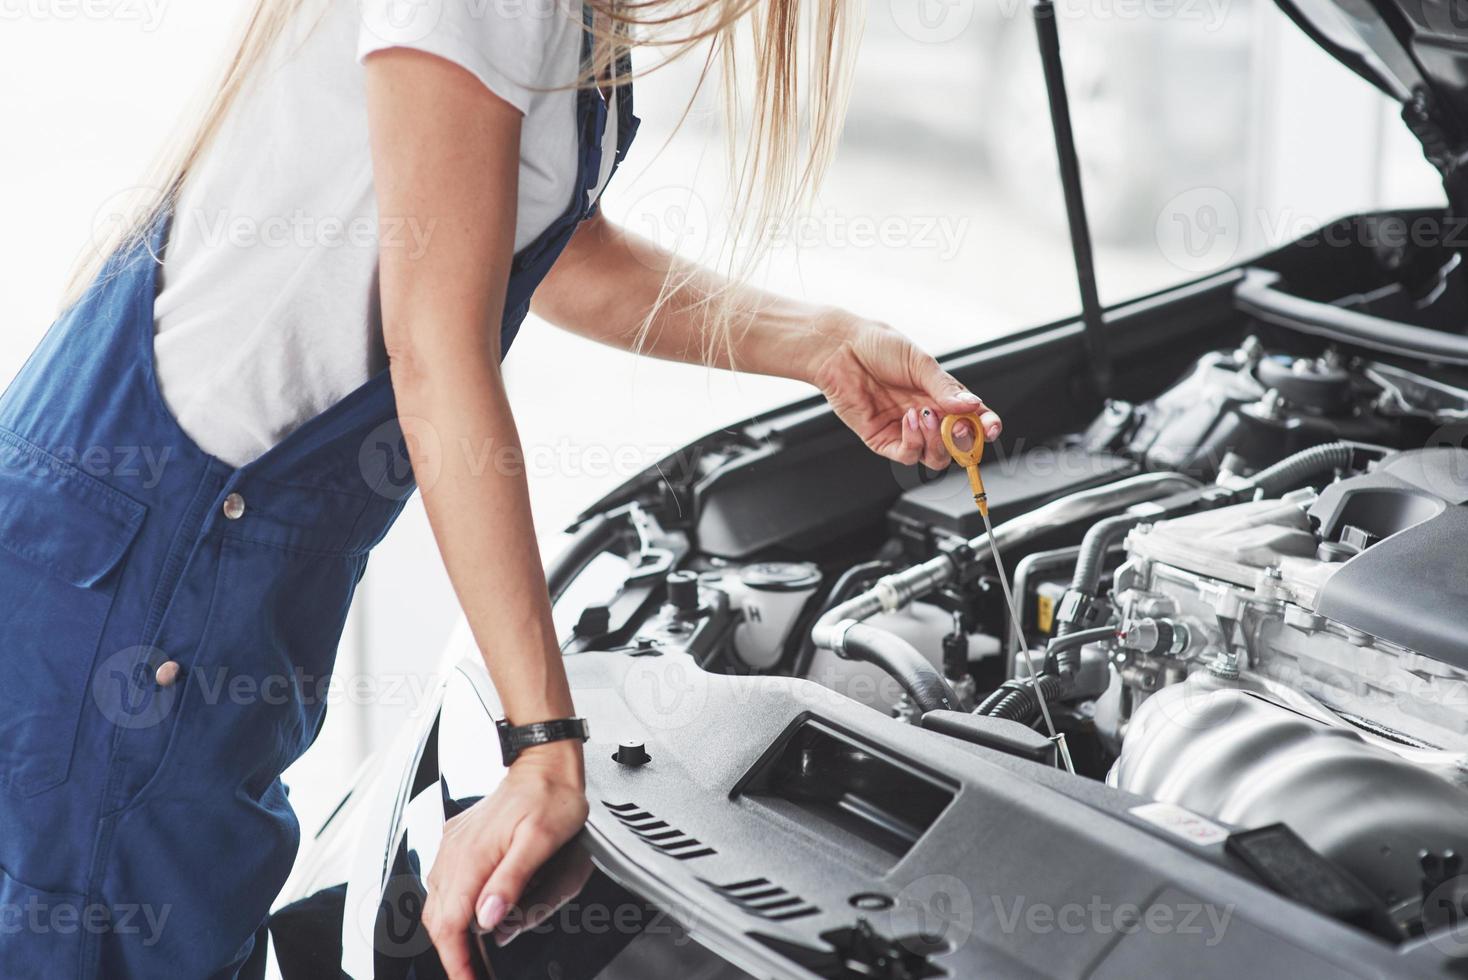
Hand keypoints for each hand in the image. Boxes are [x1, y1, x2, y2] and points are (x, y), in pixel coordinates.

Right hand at [421, 741, 588, 978]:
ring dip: (451, 933)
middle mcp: (456, 851)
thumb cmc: (550, 796)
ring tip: (474, 956)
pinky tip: (471, 917)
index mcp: (473, 855)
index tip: (469, 979)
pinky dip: (452, 909)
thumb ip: (512, 880)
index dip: (456, 959)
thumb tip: (488, 918)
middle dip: (452, 953)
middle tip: (474, 974)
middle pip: (438, 918)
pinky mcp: (459, 840)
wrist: (544, 762)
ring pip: (438, 902)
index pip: (451, 922)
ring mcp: (454, 845)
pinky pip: (444, 882)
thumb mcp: (541, 841)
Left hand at [809, 316, 1001, 469]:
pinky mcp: (883, 440)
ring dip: (937, 441)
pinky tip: (908, 419)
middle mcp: (927, 417)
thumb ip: (946, 388)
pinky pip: (906, 454)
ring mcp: (906, 431)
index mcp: (941, 397)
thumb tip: (973, 405)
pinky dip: (913, 441)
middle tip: (958, 425)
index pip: (973, 420)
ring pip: (934, 457)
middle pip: (957, 446)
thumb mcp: (919, 363)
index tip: (991, 427)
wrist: (842, 349)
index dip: (986, 427)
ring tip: (925, 415)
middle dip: (962, 440)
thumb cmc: (879, 347)